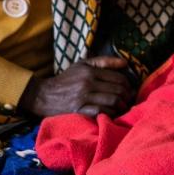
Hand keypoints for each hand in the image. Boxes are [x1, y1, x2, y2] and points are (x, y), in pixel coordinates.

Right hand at [19, 56, 133, 117]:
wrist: (43, 95)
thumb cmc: (66, 79)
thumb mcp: (83, 64)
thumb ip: (104, 61)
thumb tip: (125, 62)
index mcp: (90, 71)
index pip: (117, 78)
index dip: (127, 84)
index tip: (130, 89)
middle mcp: (87, 84)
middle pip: (117, 90)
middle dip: (127, 96)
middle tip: (129, 99)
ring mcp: (83, 98)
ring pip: (111, 102)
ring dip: (121, 106)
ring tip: (123, 106)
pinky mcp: (78, 111)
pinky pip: (101, 112)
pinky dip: (110, 113)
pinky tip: (111, 113)